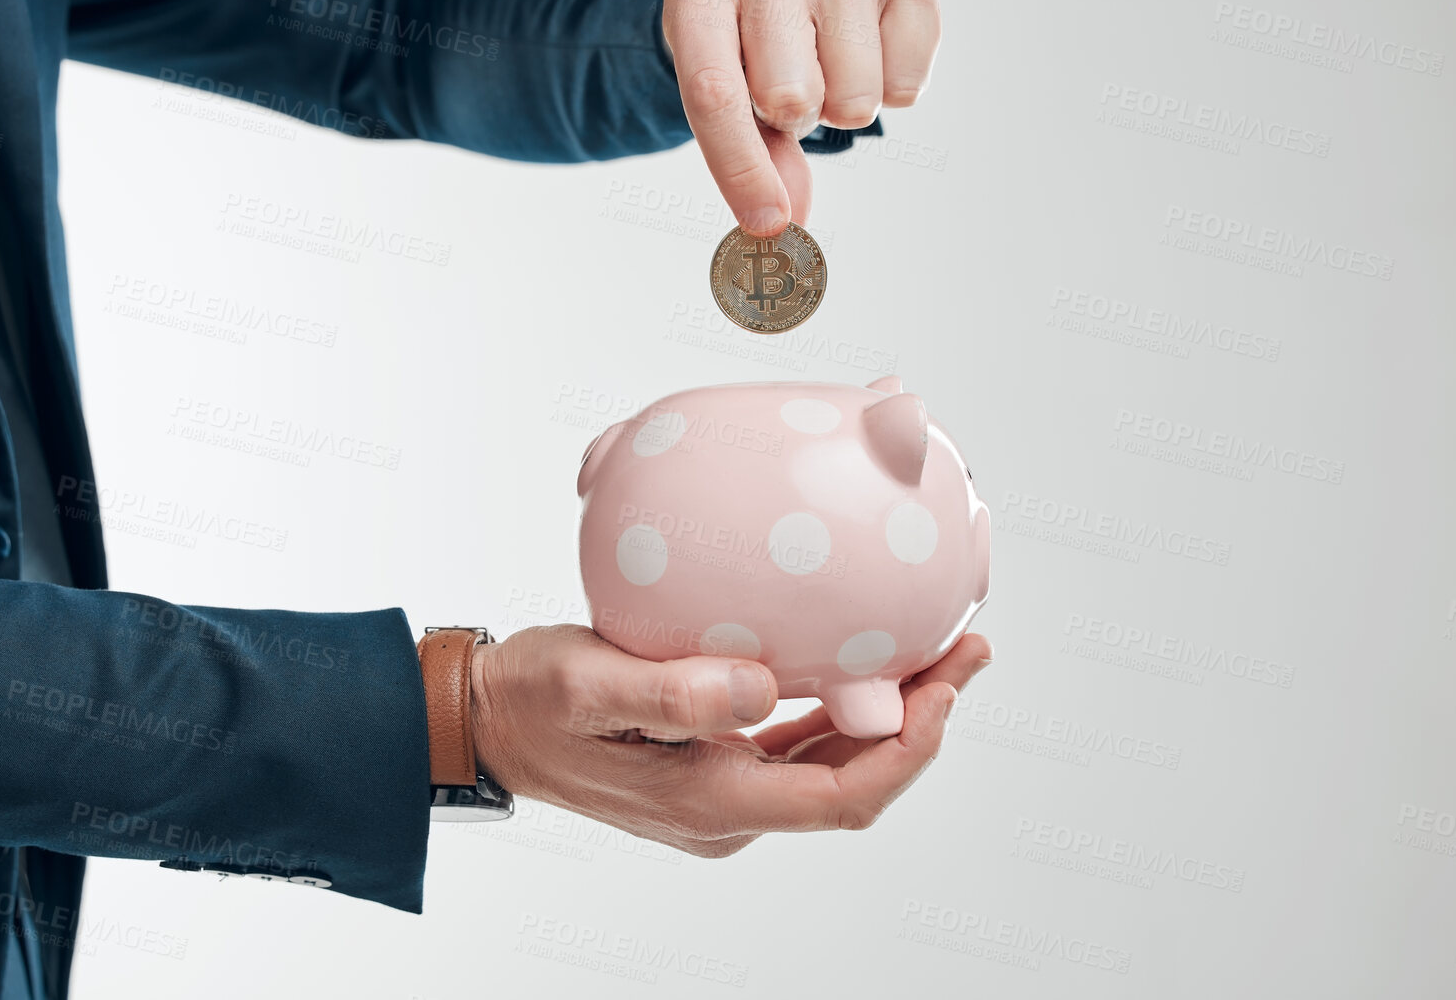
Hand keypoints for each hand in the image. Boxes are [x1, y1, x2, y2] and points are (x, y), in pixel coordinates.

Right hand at [469, 624, 990, 857]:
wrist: (490, 722)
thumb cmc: (533, 701)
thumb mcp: (589, 685)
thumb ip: (672, 693)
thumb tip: (760, 688)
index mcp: (710, 798)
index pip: (844, 796)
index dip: (910, 747)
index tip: (947, 684)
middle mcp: (729, 807)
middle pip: (856, 781)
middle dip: (921, 720)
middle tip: (965, 648)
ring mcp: (725, 789)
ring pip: (835, 764)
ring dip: (891, 714)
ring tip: (935, 649)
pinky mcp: (717, 760)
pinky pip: (801, 745)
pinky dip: (844, 707)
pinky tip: (861, 659)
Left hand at [661, 0, 942, 236]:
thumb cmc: (744, 47)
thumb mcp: (725, 96)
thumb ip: (752, 159)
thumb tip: (787, 221)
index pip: (715, 92)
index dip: (740, 169)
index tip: (765, 222)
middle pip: (791, 97)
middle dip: (794, 117)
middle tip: (788, 91)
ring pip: (856, 96)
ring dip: (844, 103)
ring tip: (827, 67)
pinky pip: (909, 80)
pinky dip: (894, 88)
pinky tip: (869, 52)